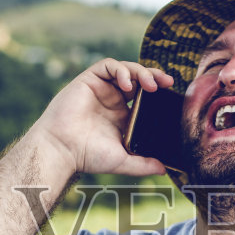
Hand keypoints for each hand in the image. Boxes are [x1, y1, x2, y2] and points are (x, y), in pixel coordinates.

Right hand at [34, 58, 173, 177]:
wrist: (62, 149)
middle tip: (168, 82)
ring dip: (141, 71)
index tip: (172, 94)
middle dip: (155, 76)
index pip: (145, 96)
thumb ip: (143, 164)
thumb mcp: (122, 161)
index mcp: (122, 115)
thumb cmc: (87, 156)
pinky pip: (108, 66)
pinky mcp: (88, 80)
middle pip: (139, 79)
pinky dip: (120, 70)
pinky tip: (127, 83)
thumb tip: (165, 169)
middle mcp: (112, 99)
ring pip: (126, 69)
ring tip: (151, 84)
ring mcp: (101, 88)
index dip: (159, 92)